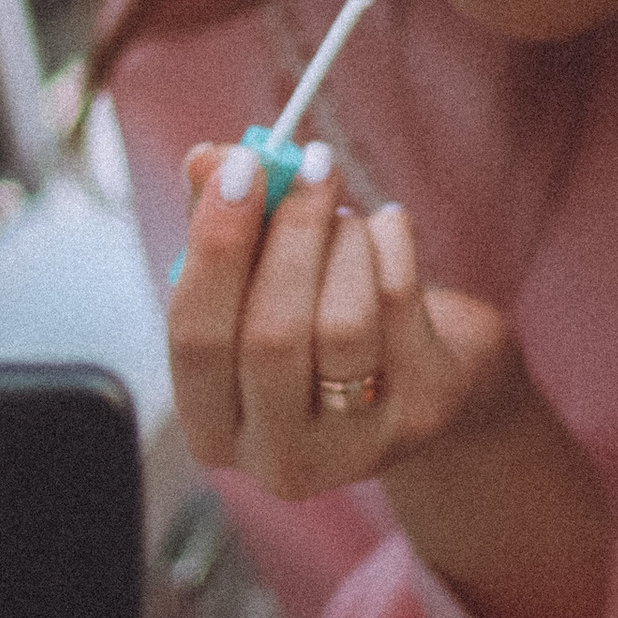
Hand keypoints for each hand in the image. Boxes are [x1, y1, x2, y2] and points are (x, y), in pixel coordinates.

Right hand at [169, 139, 522, 499]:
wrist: (423, 380)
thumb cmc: (317, 324)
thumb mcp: (259, 283)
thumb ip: (222, 224)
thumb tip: (207, 160)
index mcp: (214, 428)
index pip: (194, 339)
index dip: (214, 247)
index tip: (238, 169)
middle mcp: (278, 457)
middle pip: (271, 336)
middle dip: (290, 233)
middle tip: (308, 162)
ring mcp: (356, 446)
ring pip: (343, 324)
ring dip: (344, 241)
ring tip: (345, 214)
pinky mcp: (423, 415)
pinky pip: (402, 307)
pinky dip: (393, 244)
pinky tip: (388, 226)